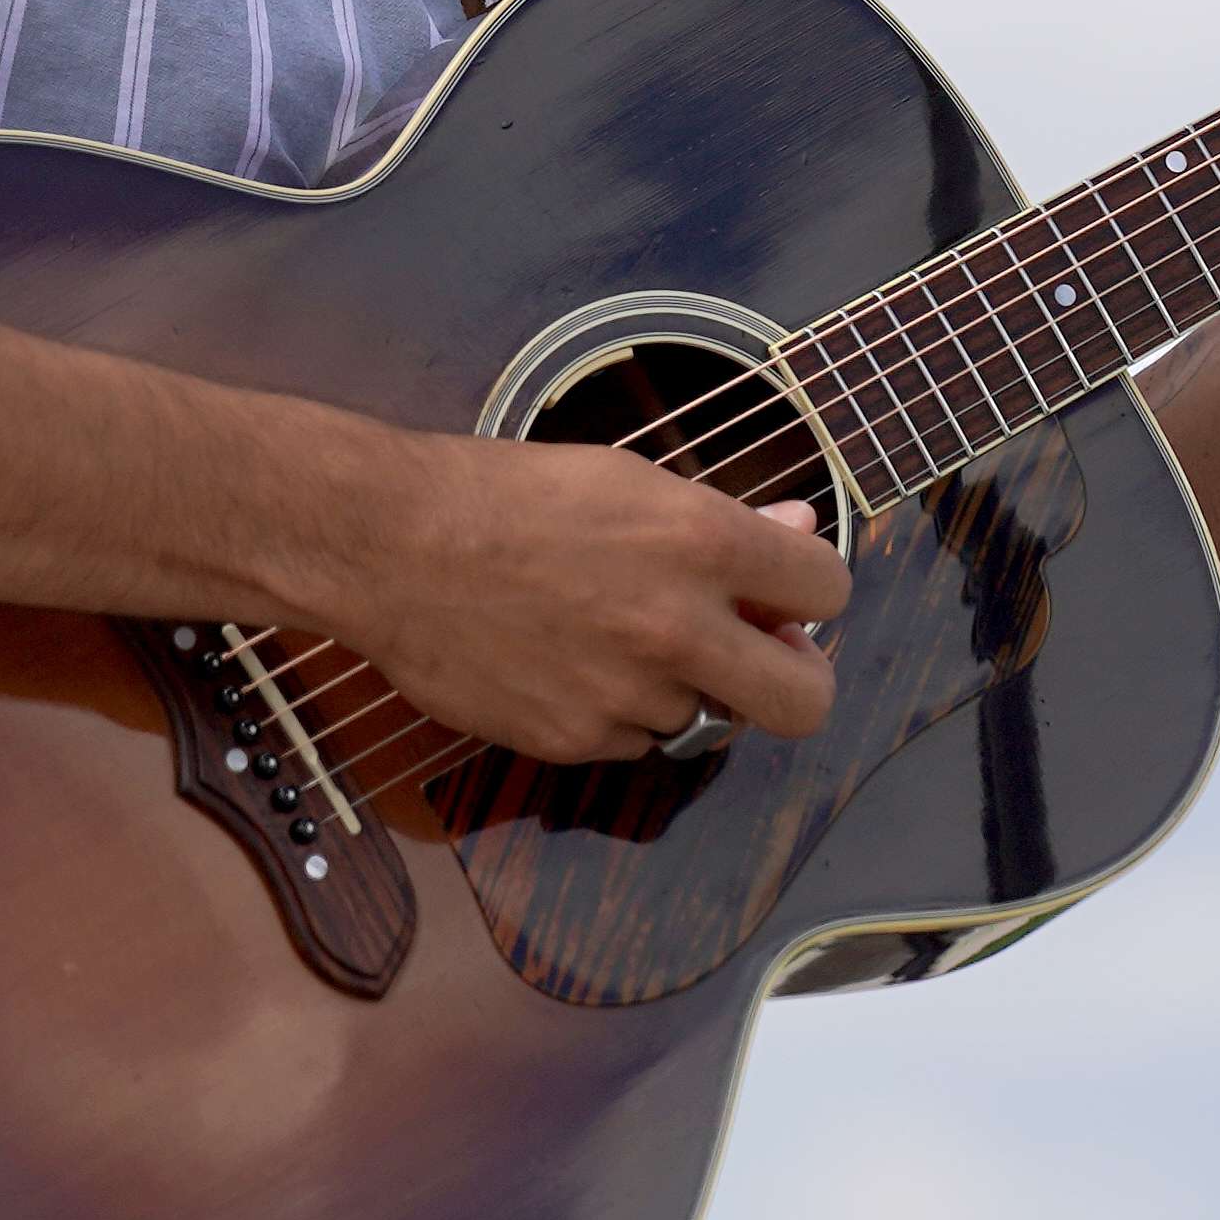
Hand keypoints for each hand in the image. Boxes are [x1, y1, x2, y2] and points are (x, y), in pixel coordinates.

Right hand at [286, 436, 847, 768]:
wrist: (391, 547)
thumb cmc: (503, 496)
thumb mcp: (626, 480)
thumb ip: (722, 521)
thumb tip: (796, 532)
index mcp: (702, 543)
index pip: (828, 590)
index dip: (812, 593)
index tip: (788, 595)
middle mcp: (680, 628)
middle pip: (807, 701)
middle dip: (798, 680)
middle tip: (765, 657)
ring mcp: (630, 694)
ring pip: (709, 718)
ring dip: (686, 687)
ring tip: (616, 635)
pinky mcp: (579, 740)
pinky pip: (636, 739)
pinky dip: (620, 711)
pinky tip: (570, 661)